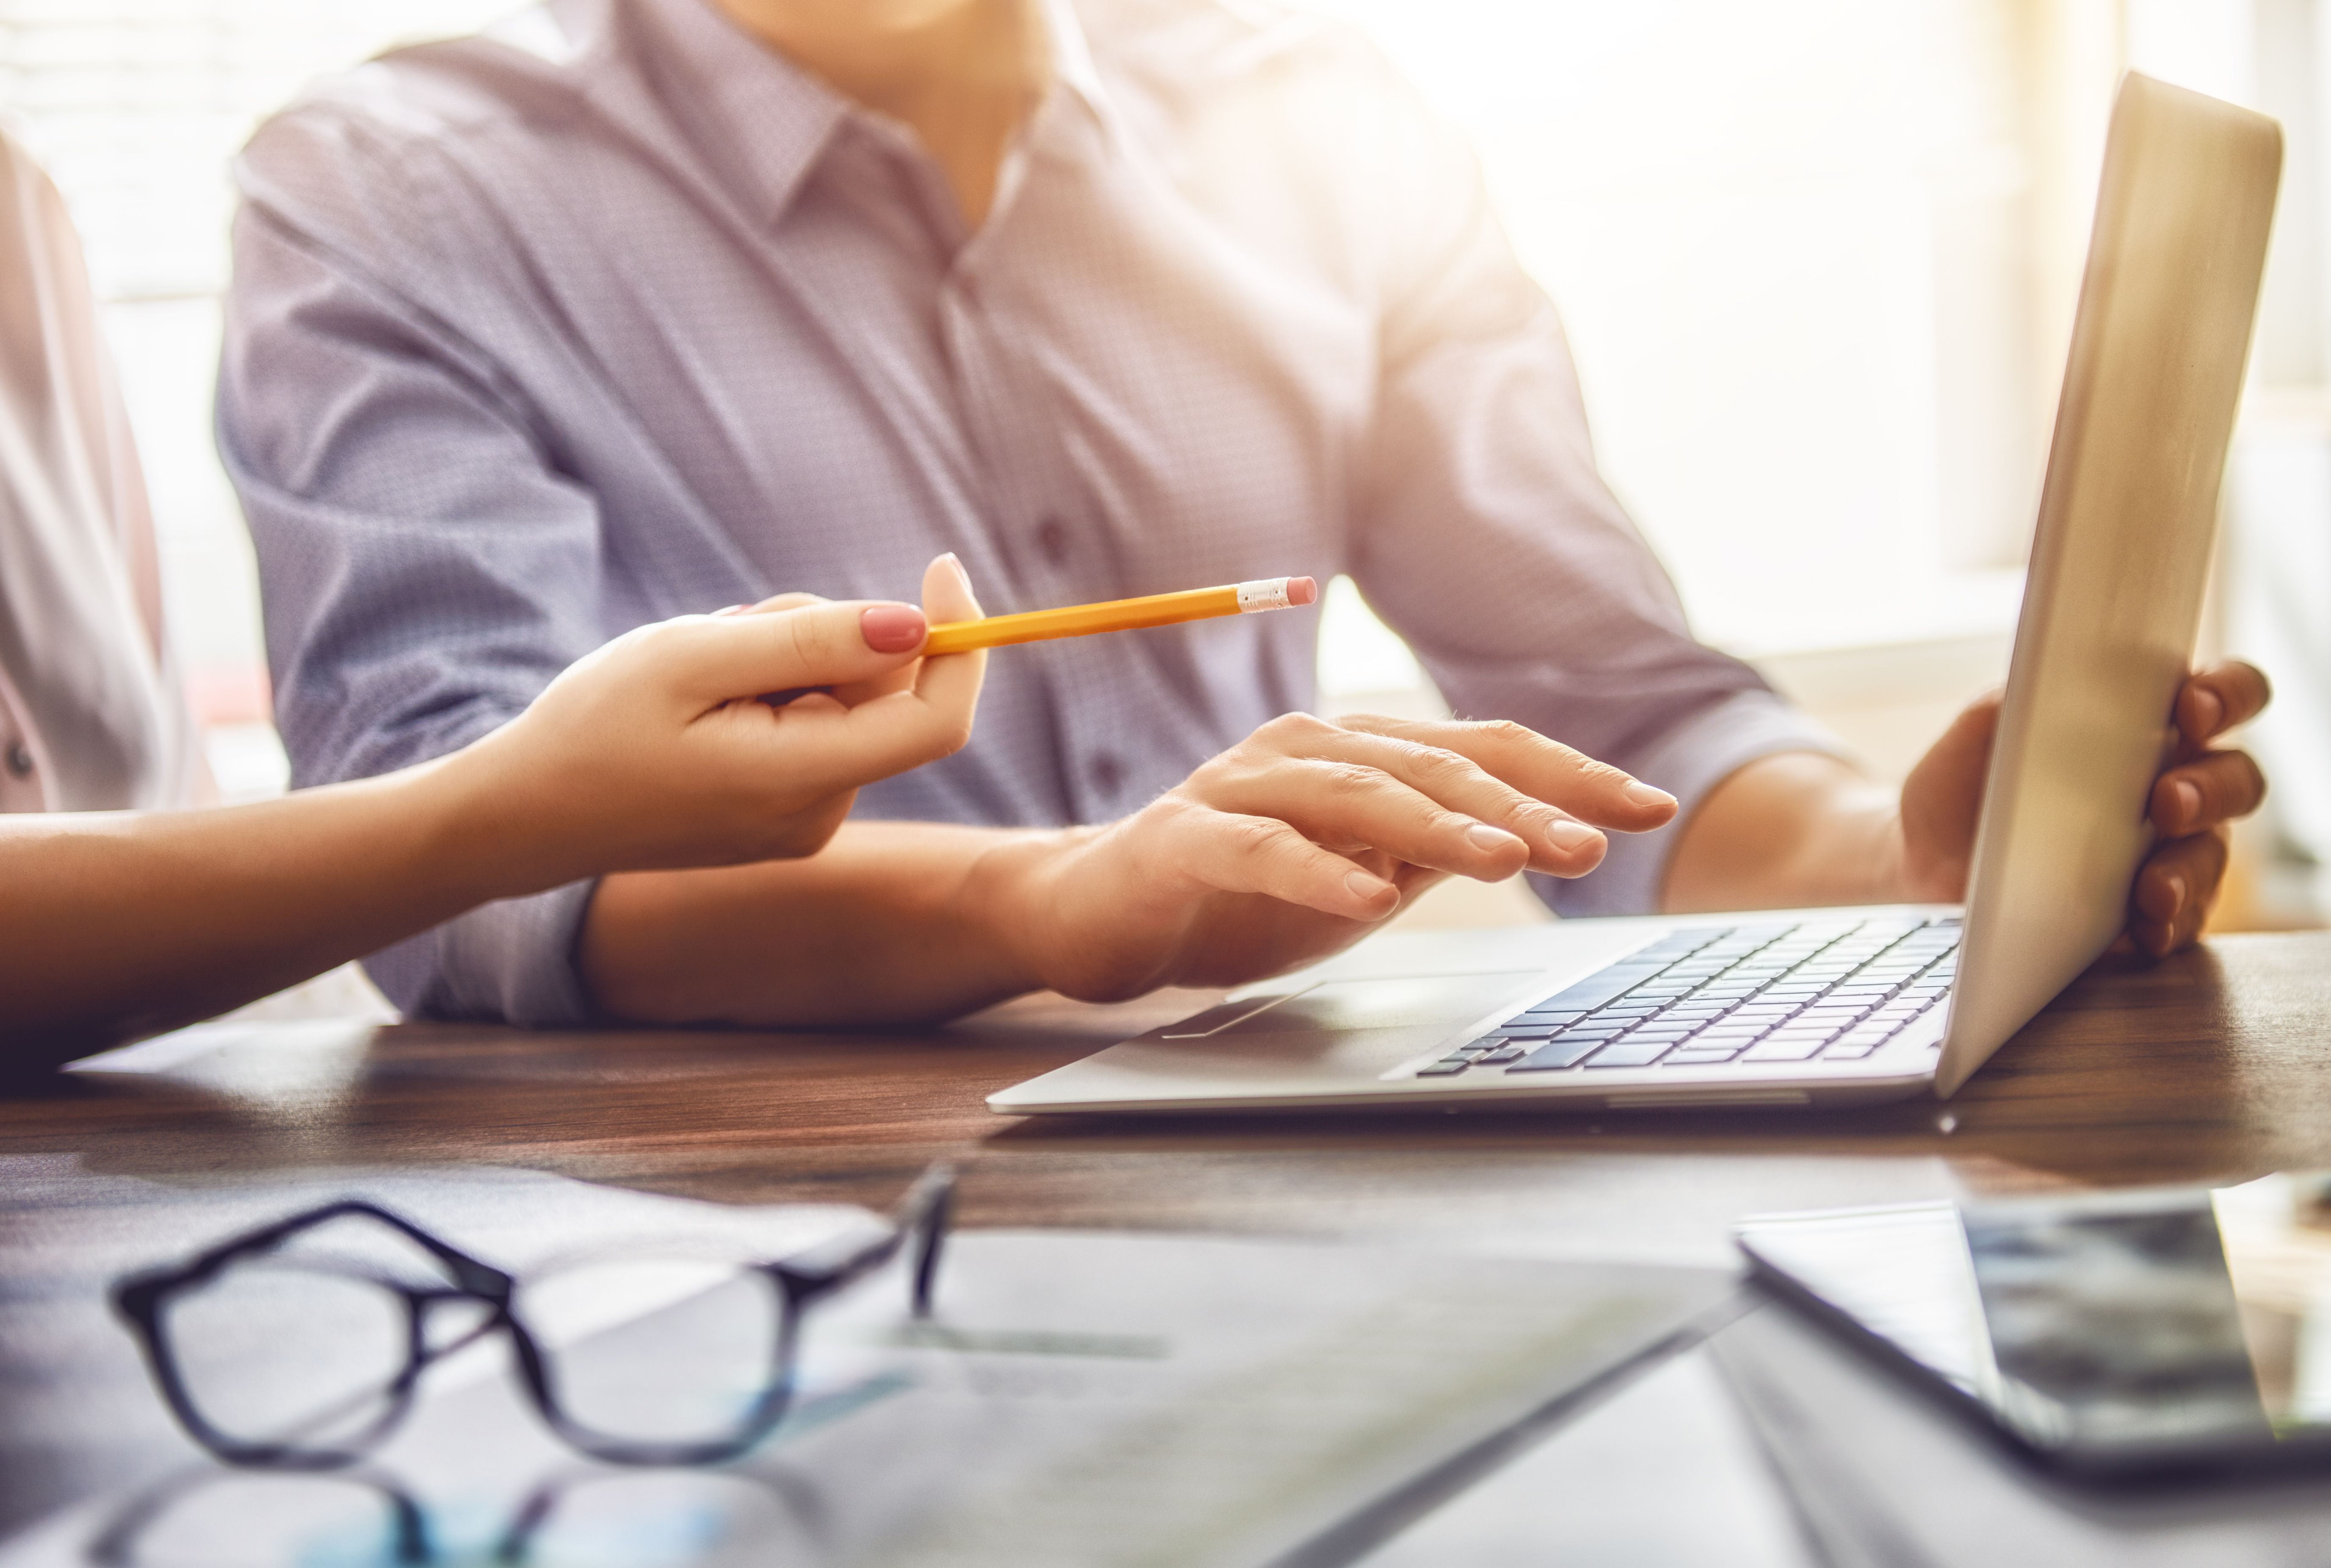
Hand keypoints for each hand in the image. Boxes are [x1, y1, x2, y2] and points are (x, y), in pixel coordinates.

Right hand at [452, 554, 985, 879]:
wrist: (528, 812)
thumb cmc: (595, 726)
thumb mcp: (694, 657)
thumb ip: (809, 640)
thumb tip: (916, 624)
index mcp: (800, 782)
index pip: (937, 720)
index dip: (959, 641)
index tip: (940, 567)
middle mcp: (818, 814)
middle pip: (884, 695)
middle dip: (831, 638)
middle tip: (736, 627)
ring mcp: (802, 821)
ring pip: (846, 703)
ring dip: (792, 662)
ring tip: (704, 670)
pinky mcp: (783, 814)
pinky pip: (813, 727)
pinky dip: (774, 692)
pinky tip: (705, 702)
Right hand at [980, 713, 1677, 1000]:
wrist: (1102, 913)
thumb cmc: (1239, 895)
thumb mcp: (1360, 873)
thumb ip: (1433, 848)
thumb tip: (1539, 836)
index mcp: (1361, 754)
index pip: (1483, 752)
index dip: (1570, 775)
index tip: (1650, 810)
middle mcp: (1307, 750)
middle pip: (1432, 768)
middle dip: (1522, 805)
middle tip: (1595, 844)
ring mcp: (1242, 787)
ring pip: (1356, 797)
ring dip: (1437, 828)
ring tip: (1507, 862)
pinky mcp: (1184, 836)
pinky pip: (1259, 848)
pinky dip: (1315, 870)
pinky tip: (1367, 899)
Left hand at [1899, 660, 2268, 955]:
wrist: (1921, 862)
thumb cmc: (1962, 785)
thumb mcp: (1973, 737)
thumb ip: (2006, 703)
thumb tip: (2036, 687)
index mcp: (2146, 723)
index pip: (2218, 695)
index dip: (2224, 695)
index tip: (2192, 707)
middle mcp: (2174, 783)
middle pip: (2235, 778)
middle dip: (2210, 788)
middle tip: (2165, 800)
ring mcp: (2169, 851)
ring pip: (2212, 855)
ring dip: (2189, 869)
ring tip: (2152, 885)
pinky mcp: (2149, 910)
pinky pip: (2182, 921)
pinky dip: (2167, 925)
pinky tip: (2143, 930)